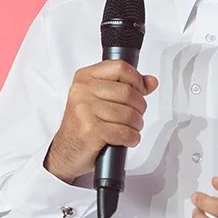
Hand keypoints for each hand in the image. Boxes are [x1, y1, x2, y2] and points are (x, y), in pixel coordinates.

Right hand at [43, 60, 158, 183]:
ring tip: (131, 128)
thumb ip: (127, 87)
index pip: (120, 67)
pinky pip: (123, 132)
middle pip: (127, 92)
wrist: (66, 151)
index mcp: (84, 77)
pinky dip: (131, 138)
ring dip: (136, 125)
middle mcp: (82, 91)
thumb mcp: (101, 99)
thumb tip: (151, 81)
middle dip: (139, 108)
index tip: (140, 91)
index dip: (136, 80)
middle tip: (136, 115)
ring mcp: (85, 110)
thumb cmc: (83, 124)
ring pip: (128, 114)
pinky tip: (128, 139)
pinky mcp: (90, 130)